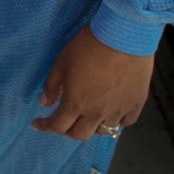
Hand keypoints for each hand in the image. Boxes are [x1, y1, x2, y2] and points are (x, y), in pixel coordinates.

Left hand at [32, 24, 152, 139]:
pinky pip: (125, 122)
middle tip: (60, 121)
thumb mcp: (61, 62)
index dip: (45, 127)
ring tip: (85, 116)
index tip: (36, 124)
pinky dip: (115, 121)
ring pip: (103, 130)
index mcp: (76, 103)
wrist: (122, 38)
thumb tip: (45, 103)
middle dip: (66, 130)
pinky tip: (110, 113)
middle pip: (80, 134)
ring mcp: (119, 111)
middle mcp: (97, 113)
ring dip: (91, 126)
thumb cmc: (87, 47)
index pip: (58, 126)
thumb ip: (52, 86)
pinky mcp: (136, 105)